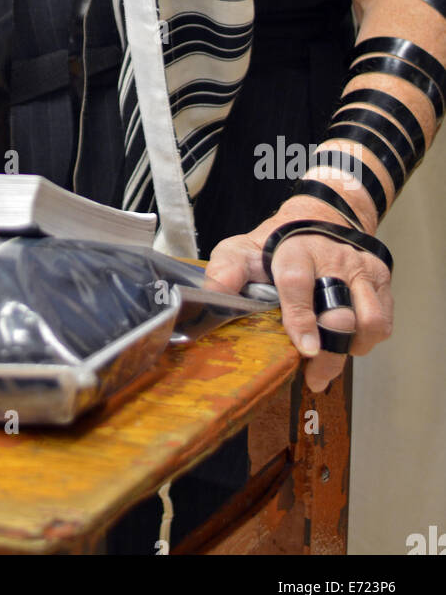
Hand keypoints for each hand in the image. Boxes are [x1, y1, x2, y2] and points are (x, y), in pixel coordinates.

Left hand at [203, 196, 393, 392]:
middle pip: (339, 313)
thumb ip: (226, 271)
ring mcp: (360, 269)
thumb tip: (211, 298)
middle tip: (315, 376)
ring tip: (331, 358)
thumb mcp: (243, 250)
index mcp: (294, 251)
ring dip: (351, 347)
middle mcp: (333, 259)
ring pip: (369, 320)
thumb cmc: (277, 244)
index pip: (298, 284)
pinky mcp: (380, 280)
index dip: (301, 319)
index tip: (304, 349)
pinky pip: (382, 322)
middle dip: (329, 352)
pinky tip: (346, 342)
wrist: (319, 218)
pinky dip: (366, 340)